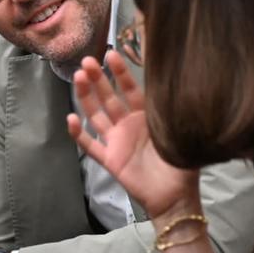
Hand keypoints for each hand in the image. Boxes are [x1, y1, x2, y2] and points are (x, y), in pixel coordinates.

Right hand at [66, 51, 199, 219]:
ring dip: (86, 97)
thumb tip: (182, 82)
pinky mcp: (109, 159)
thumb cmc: (183, 166)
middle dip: (98, 79)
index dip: (120, 73)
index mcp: (146, 117)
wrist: (176, 197)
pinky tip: (70, 118)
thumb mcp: (182, 132)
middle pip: (109, 98)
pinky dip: (78, 133)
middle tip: (88, 61)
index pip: (131, 89)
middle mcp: (128, 125)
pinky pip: (90, 145)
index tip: (111, 54)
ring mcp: (116, 142)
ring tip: (78, 78)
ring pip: (96, 115)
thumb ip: (177, 111)